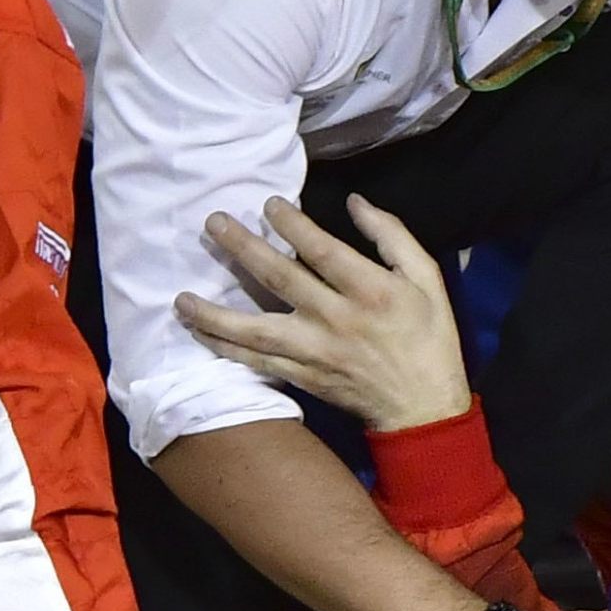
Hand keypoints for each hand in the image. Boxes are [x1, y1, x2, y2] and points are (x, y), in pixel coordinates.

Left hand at [177, 194, 466, 431]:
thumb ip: (392, 236)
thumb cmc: (429, 337)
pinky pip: (256, 362)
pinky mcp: (302, 376)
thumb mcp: (427, 278)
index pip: (320, 250)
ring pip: (255, 329)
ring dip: (214, 313)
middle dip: (241, 248)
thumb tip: (355, 203)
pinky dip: (225, 349)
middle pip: (278, 279)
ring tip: (180, 297)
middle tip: (212, 222)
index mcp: (370, 290)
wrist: (423, 407)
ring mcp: (314, 352)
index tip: (268, 204)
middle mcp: (336, 319)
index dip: (291, 224)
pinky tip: (199, 334)